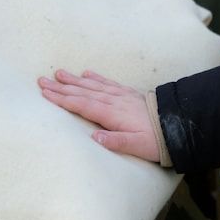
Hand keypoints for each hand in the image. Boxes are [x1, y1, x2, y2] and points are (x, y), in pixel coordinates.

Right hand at [37, 69, 158, 160]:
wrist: (177, 126)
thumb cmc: (156, 140)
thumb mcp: (138, 146)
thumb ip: (116, 142)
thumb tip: (94, 137)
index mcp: (113, 114)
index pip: (83, 105)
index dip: (62, 99)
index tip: (45, 93)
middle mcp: (115, 101)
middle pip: (83, 92)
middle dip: (62, 87)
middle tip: (42, 80)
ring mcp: (122, 96)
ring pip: (93, 86)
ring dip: (75, 80)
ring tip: (58, 73)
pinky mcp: (129, 95)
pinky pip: (108, 83)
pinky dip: (96, 78)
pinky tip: (87, 73)